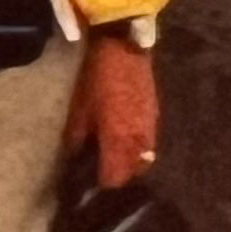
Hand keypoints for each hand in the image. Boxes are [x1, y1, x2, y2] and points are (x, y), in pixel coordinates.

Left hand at [63, 27, 160, 189]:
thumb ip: (77, 139)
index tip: (88, 185)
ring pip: (143, 160)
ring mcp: (151, 128)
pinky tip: (122, 140)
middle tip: (98, 172)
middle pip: (132, 174)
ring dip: (128, 163)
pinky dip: (136, 148)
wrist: (123, 45)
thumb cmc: (96, 77)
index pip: (115, 179)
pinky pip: (148, 143)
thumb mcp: (79, 108)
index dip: (100, 186)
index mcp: (120, 141)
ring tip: (110, 158)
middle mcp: (140, 141)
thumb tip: (74, 160)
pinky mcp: (156, 116)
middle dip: (116, 177)